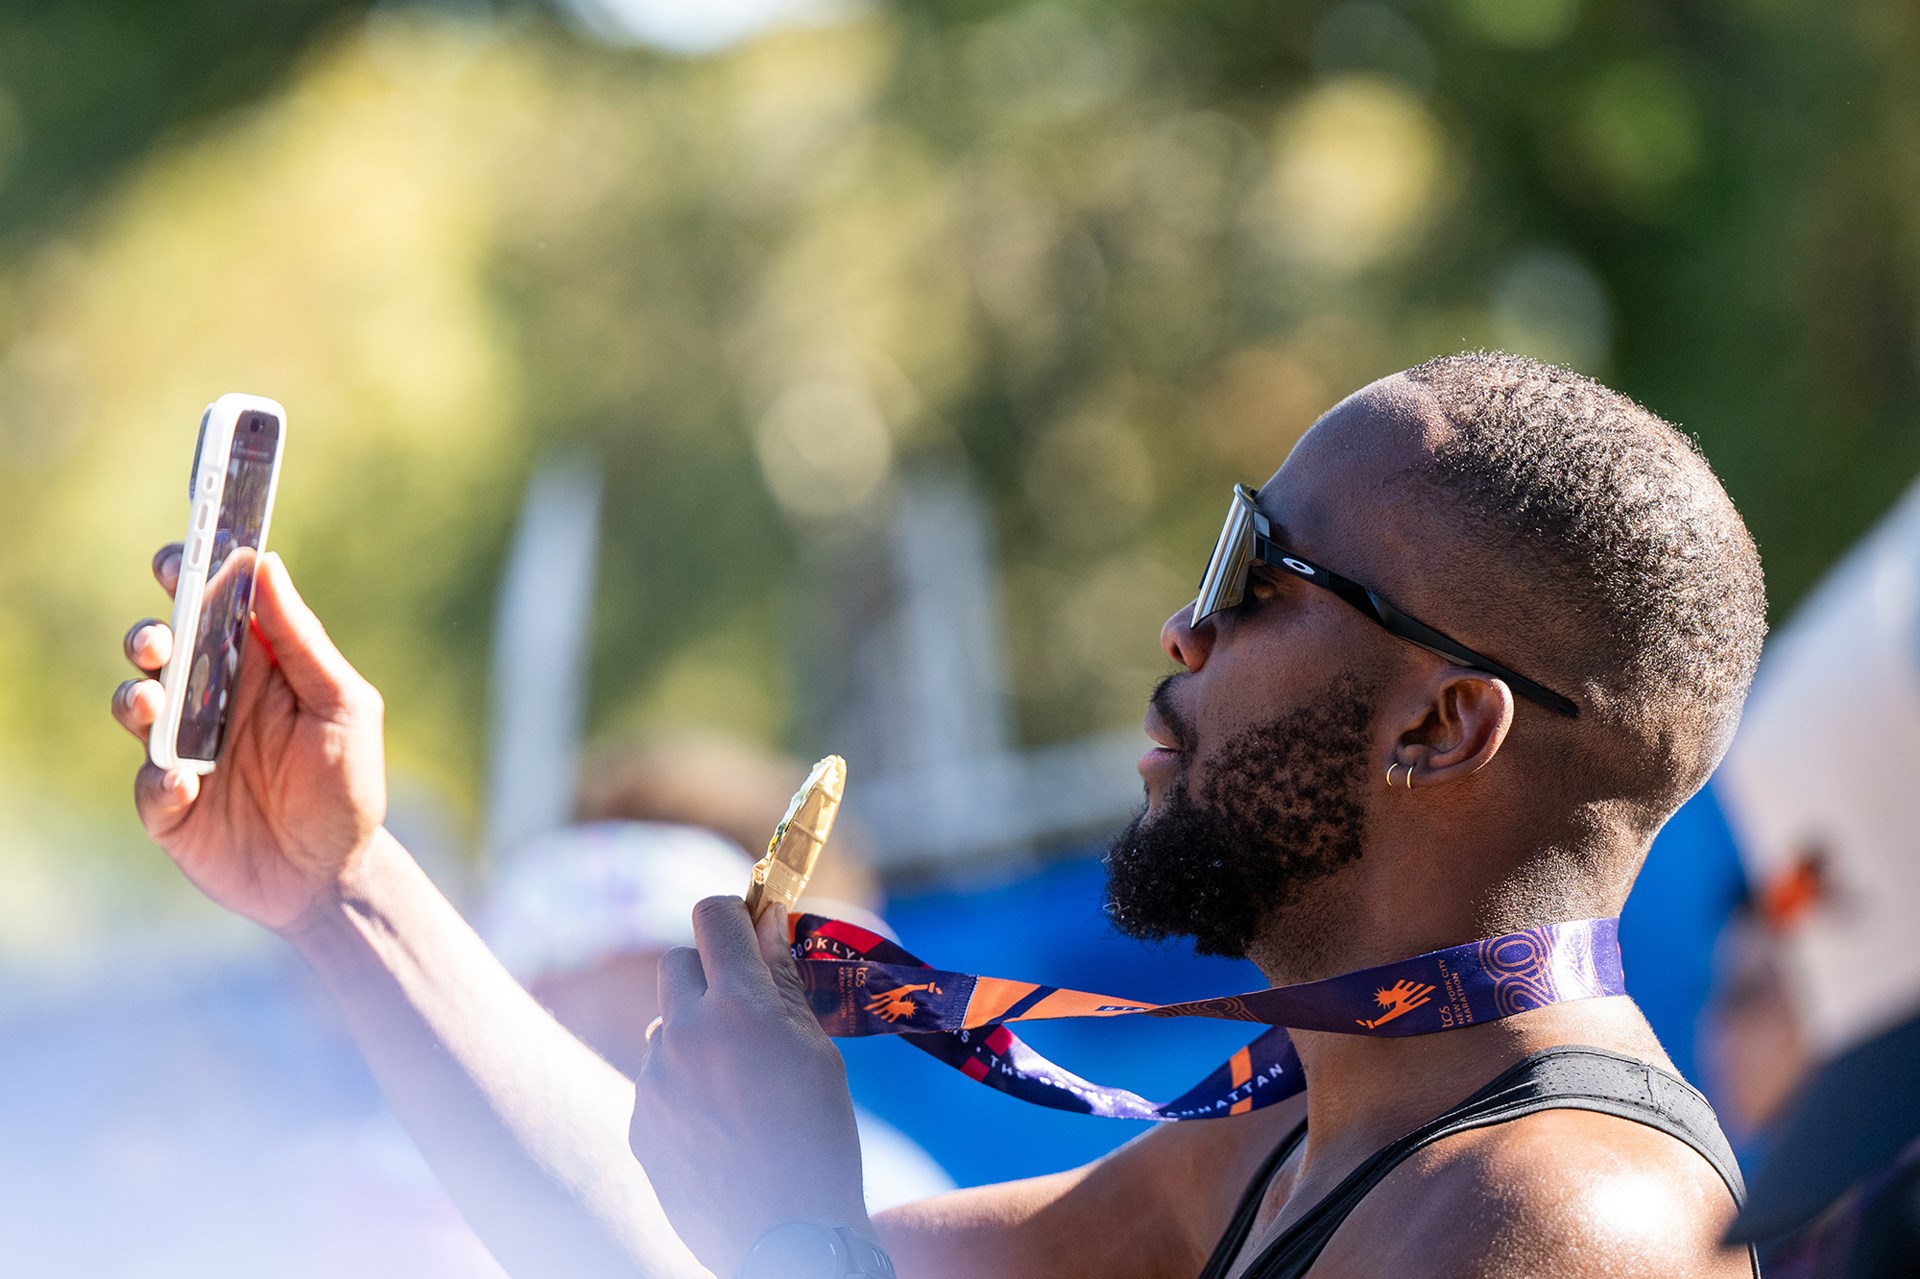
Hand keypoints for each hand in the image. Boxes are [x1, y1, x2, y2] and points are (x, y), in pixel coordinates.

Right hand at [111, 544, 387, 935]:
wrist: (335, 875)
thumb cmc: (346, 783)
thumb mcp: (342, 705)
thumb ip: (301, 641)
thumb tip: (267, 564)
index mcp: (256, 668)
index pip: (211, 608)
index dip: (189, 576)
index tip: (180, 558)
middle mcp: (211, 702)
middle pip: (161, 651)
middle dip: (150, 637)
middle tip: (158, 642)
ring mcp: (183, 752)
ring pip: (137, 708)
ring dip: (136, 699)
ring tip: (152, 702)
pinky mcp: (168, 807)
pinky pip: (148, 786)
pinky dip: (159, 783)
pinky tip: (185, 786)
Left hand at [631, 899, 873, 1276]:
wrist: (784, 1237)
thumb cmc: (818, 1139)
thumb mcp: (817, 1050)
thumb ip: (783, 981)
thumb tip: (767, 920)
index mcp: (739, 1009)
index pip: (713, 915)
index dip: (733, 914)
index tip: (749, 930)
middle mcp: (685, 1035)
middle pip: (677, 962)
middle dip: (709, 973)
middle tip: (745, 1008)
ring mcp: (653, 1080)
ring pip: (663, 1022)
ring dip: (692, 1031)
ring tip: (736, 1081)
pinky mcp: (638, 1121)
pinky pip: (654, 1077)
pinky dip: (681, 1083)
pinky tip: (718, 1121)